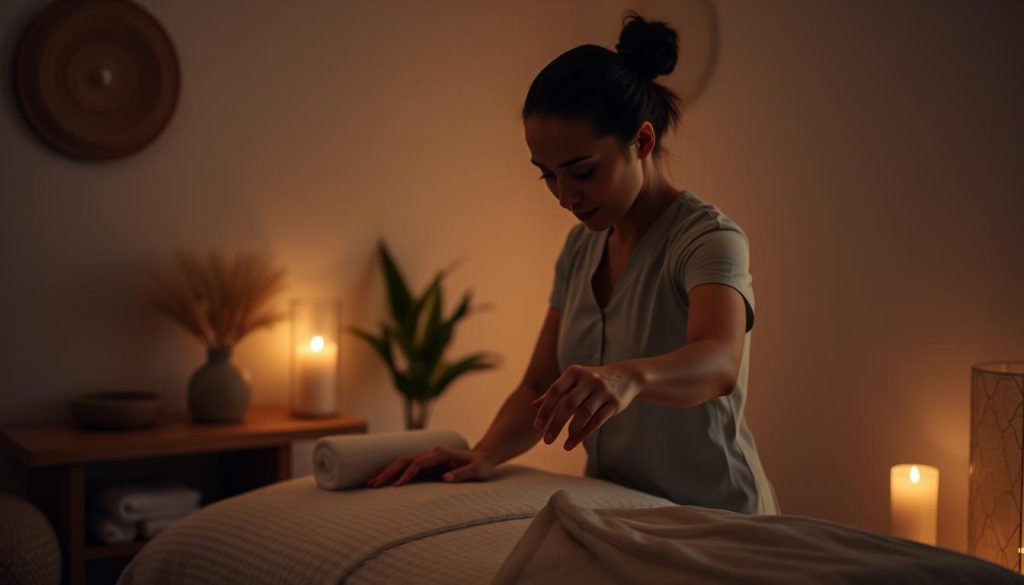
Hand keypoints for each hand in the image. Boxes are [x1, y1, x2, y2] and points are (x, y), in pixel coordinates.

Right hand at [365, 446, 497, 487]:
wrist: (484, 457)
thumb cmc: (481, 465)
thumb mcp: (477, 471)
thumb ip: (462, 474)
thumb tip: (445, 478)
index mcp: (440, 453)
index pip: (418, 463)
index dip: (406, 475)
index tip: (395, 488)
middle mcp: (431, 453)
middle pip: (404, 460)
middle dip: (388, 472)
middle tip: (373, 485)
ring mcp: (427, 458)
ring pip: (402, 463)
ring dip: (387, 473)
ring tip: (371, 483)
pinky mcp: (427, 465)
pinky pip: (406, 469)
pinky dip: (394, 474)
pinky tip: (384, 482)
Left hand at [531, 364, 641, 450]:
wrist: (625, 376)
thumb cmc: (591, 381)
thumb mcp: (574, 382)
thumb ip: (555, 393)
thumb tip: (533, 406)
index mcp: (574, 373)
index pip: (555, 391)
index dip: (545, 409)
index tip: (537, 426)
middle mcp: (589, 379)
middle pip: (568, 404)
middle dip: (556, 424)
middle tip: (547, 441)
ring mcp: (603, 391)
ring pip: (584, 413)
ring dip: (572, 431)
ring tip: (563, 445)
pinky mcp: (614, 403)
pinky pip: (598, 420)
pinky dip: (585, 433)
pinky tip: (574, 442)